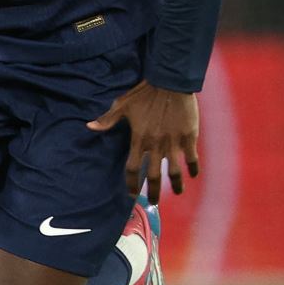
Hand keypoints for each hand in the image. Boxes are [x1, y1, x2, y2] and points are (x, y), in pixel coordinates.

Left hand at [87, 81, 200, 197]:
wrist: (170, 82)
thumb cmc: (145, 93)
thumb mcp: (122, 105)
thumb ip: (108, 119)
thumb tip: (89, 126)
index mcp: (139, 139)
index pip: (132, 168)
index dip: (132, 183)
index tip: (133, 193)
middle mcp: (156, 145)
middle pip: (153, 175)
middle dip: (154, 192)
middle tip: (154, 202)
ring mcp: (173, 142)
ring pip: (174, 171)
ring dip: (176, 184)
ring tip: (178, 193)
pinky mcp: (188, 137)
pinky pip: (191, 158)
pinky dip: (193, 168)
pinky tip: (194, 175)